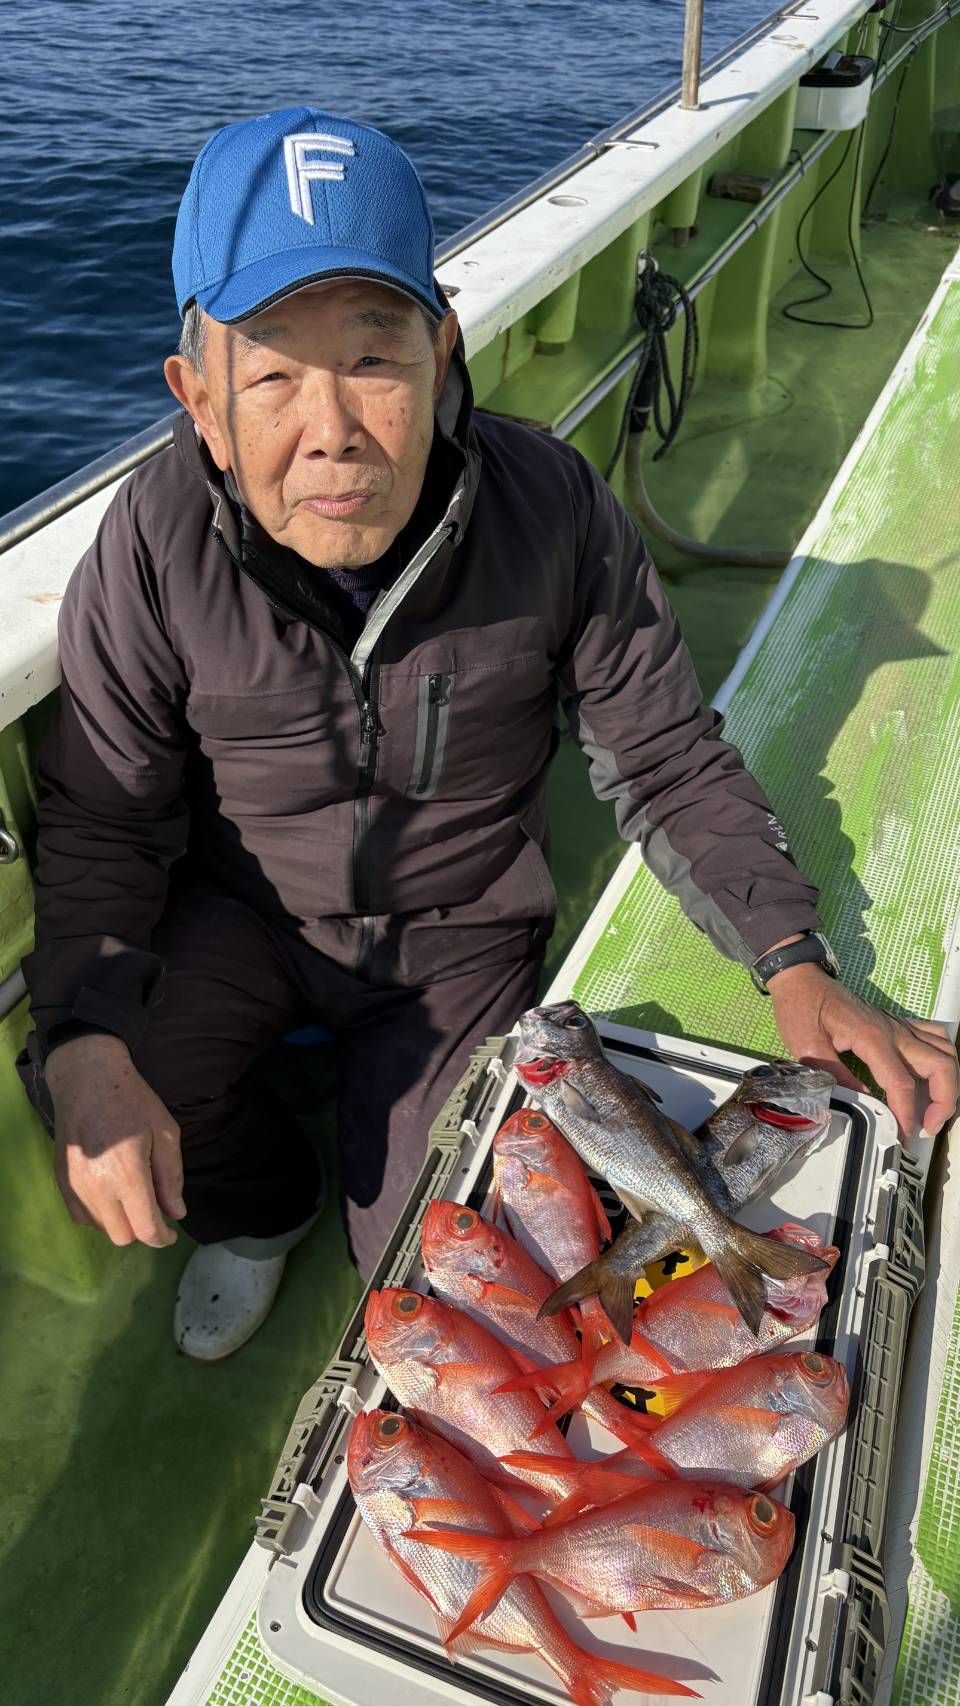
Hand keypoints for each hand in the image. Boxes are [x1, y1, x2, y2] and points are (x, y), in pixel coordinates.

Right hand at [46, 1034, 184, 1247]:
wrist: (86, 1079)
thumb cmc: (132, 1101)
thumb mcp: (164, 1132)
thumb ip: (171, 1177)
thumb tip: (176, 1213)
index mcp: (128, 1175)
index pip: (146, 1228)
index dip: (163, 1238)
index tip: (171, 1233)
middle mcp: (98, 1188)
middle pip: (123, 1236)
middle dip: (142, 1229)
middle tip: (153, 1207)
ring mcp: (76, 1187)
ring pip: (101, 1228)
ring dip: (121, 1221)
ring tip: (132, 1195)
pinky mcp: (62, 1182)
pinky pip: (82, 1216)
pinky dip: (99, 1214)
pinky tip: (110, 1192)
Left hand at [768, 962, 959, 1142]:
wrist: (803, 980)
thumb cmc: (802, 1009)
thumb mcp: (806, 1047)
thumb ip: (835, 1076)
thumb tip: (861, 1105)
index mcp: (872, 1037)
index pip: (902, 1082)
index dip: (906, 1113)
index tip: (902, 1136)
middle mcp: (895, 1031)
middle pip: (941, 1066)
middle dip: (943, 1102)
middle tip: (926, 1127)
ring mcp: (900, 1026)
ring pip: (946, 1052)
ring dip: (949, 1083)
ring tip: (933, 1110)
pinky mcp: (899, 1024)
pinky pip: (936, 1038)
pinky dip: (944, 1060)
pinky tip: (933, 1079)